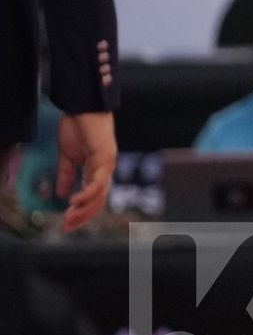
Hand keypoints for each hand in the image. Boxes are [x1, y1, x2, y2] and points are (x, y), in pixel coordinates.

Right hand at [57, 112, 116, 231]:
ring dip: (84, 209)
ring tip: (69, 218)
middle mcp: (105, 169)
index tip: (67, 222)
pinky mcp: (106, 157)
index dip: (81, 211)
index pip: (93, 197)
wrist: (83, 107)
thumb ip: (67, 174)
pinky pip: (98, 181)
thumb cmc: (78, 127)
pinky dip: (87, 193)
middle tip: (67, 227)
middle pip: (98, 200)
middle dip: (83, 216)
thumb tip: (63, 194)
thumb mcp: (67, 155)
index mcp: (96, 169)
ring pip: (100, 194)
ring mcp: (107, 164)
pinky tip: (75, 201)